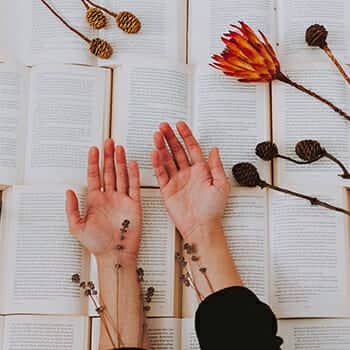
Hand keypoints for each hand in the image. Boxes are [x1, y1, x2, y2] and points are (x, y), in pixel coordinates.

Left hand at [66, 139, 141, 260]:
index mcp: (95, 200)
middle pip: (108, 171)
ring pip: (121, 175)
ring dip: (120, 162)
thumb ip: (72, 208)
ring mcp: (122, 199)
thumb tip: (68, 190)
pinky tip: (132, 164)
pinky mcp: (134, 204)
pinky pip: (134, 186)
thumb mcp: (77, 227)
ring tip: (119, 148)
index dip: (93, 162)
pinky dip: (134, 174)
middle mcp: (109, 197)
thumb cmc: (96, 243)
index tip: (93, 149)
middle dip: (108, 156)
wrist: (115, 254)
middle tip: (108, 142)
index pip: (94, 176)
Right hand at [151, 122, 229, 240]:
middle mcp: (188, 173)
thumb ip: (216, 166)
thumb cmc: (213, 209)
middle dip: (170, 138)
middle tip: (163, 126)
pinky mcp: (167, 190)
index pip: (192, 148)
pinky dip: (157, 164)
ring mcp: (177, 180)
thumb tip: (214, 149)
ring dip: (162, 147)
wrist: (201, 227)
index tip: (180, 125)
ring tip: (156, 136)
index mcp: (201, 171)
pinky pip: (161, 174)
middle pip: (177, 151)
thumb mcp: (221, 185)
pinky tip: (154, 154)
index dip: (186, 136)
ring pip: (167, 159)